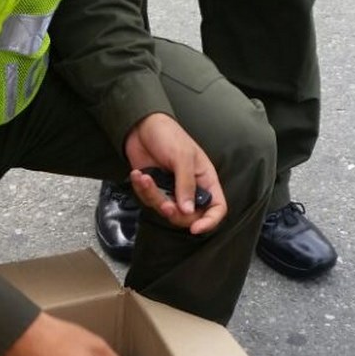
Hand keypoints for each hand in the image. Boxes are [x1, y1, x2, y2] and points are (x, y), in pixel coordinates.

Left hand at [124, 111, 226, 234]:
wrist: (142, 126)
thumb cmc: (169, 135)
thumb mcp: (182, 157)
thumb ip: (186, 184)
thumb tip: (188, 210)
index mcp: (206, 180)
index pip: (217, 208)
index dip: (209, 221)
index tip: (195, 228)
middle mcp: (191, 189)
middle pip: (189, 216)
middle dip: (174, 212)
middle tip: (164, 204)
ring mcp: (172, 191)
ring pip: (165, 210)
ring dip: (153, 197)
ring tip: (145, 179)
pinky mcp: (154, 190)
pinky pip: (148, 200)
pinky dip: (141, 189)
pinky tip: (137, 175)